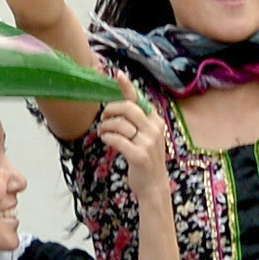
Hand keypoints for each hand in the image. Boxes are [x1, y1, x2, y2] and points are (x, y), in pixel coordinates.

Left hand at [97, 76, 169, 200]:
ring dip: (106, 126)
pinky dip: (107, 138)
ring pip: (119, 124)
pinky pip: (117, 140)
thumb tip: (118, 103)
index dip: (127, 86)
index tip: (117, 74)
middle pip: (127, 108)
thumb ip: (136, 121)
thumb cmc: (146, 158)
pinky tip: (105, 139)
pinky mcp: (139, 155)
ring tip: (103, 131)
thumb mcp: (146, 136)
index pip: (139, 99)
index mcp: (155, 120)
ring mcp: (148, 142)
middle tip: (103, 117)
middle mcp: (154, 128)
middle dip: (110, 109)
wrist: (153, 185)